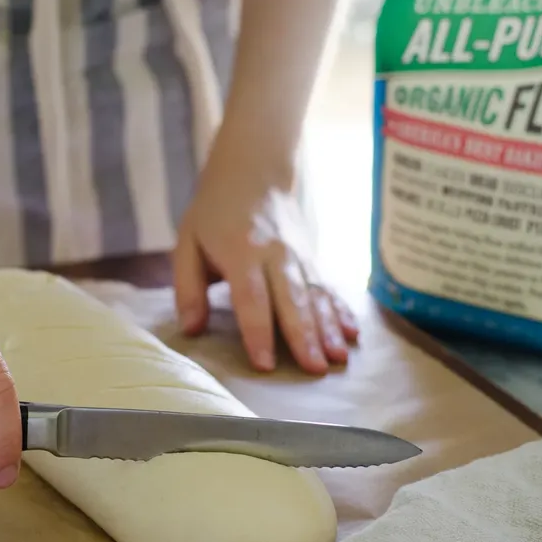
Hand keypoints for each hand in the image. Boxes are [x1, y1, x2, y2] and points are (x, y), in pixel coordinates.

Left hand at [173, 165, 358, 373]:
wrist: (253, 171)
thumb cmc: (214, 213)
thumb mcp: (187, 243)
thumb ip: (188, 288)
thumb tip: (191, 330)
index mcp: (241, 251)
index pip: (251, 297)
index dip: (258, 331)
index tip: (265, 363)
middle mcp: (275, 255)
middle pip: (292, 300)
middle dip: (304, 336)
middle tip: (315, 370)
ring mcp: (298, 256)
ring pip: (316, 296)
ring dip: (329, 329)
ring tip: (338, 359)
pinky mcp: (311, 258)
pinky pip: (329, 287)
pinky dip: (342, 310)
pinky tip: (354, 334)